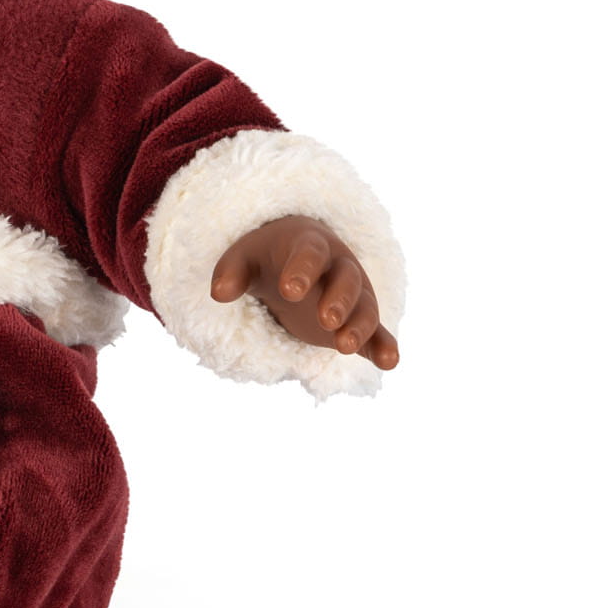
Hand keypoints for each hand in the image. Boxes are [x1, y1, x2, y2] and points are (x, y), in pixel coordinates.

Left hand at [209, 214, 398, 368]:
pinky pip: (378, 332)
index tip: (289, 291)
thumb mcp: (244, 258)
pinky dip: (384, 346)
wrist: (296, 257)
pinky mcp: (358, 319)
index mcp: (310, 245)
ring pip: (364, 307)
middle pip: (346, 280)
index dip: (303, 270)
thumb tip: (218, 293)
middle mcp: (338, 267)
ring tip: (345, 347)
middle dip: (339, 299)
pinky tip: (389, 363)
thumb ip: (232, 272)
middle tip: (326, 320)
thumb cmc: (267, 257)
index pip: (310, 253)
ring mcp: (353, 294)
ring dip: (359, 326)